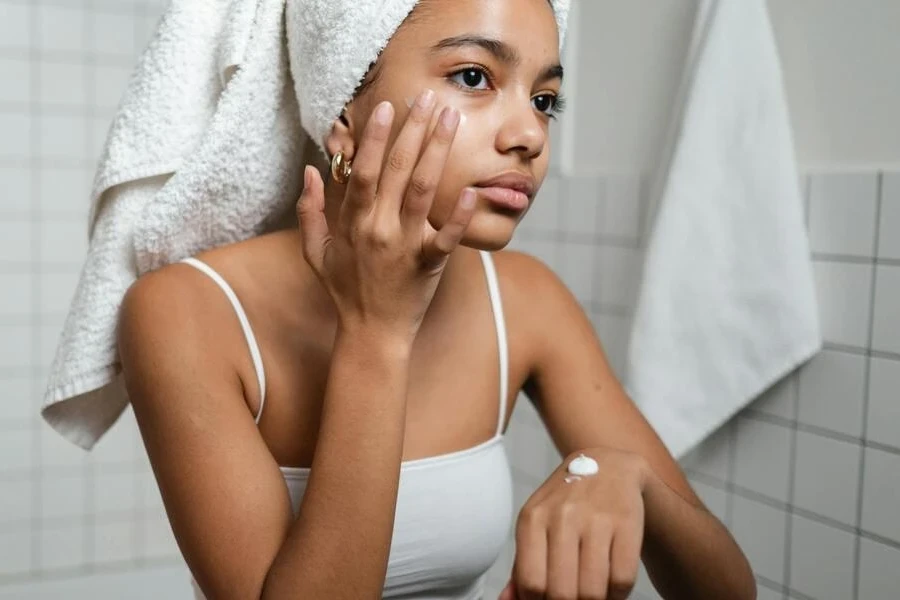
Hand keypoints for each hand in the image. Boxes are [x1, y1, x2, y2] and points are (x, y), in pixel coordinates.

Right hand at [296, 90, 475, 340]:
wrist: (372, 334)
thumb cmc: (345, 290)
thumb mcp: (316, 252)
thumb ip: (310, 210)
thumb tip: (309, 171)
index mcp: (354, 222)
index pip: (365, 171)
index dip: (375, 137)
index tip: (387, 107)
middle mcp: (379, 228)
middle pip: (398, 170)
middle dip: (414, 130)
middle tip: (428, 97)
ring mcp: (405, 246)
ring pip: (423, 191)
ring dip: (438, 152)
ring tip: (452, 120)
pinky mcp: (428, 265)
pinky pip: (446, 238)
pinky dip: (460, 216)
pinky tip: (473, 191)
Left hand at [499, 449, 649, 599]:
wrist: (609, 466)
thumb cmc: (566, 504)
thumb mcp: (537, 525)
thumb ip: (522, 565)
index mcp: (532, 518)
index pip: (531, 583)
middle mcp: (562, 516)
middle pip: (562, 592)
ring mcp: (595, 518)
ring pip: (593, 591)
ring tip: (593, 597)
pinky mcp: (626, 522)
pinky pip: (622, 579)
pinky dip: (617, 595)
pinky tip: (612, 587)